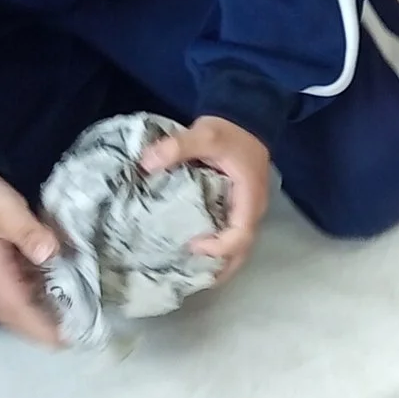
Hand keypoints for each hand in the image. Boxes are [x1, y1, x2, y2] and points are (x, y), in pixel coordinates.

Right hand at [0, 172, 61, 347]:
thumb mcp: (7, 211)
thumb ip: (29, 232)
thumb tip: (50, 254)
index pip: (19, 312)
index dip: (42, 328)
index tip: (67, 341)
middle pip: (16, 316)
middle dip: (42, 329)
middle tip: (75, 335)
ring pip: (16, 304)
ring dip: (38, 316)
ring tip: (69, 321)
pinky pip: (18, 289)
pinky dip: (35, 297)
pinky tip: (54, 293)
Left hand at [142, 115, 271, 282]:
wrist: (246, 117)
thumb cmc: (230, 130)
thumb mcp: (205, 133)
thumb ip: (177, 146)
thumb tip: (146, 163)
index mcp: (250, 197)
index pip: (241, 235)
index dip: (219, 248)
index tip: (192, 246)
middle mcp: (252, 209)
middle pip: (242, 251)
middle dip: (219, 270)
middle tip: (189, 280)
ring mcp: (246, 210)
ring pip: (237, 248)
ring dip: (217, 264)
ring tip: (188, 273)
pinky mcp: (236, 208)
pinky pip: (229, 236)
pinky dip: (215, 251)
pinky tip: (192, 253)